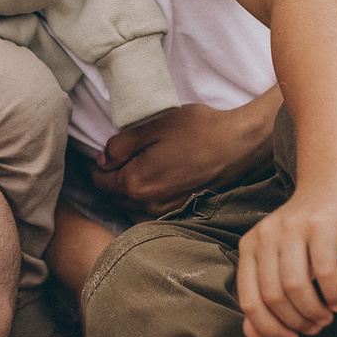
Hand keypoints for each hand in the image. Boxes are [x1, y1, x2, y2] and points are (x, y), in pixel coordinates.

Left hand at [93, 93, 280, 213]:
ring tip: (138, 166)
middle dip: (111, 178)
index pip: (100, 181)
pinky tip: (157, 179)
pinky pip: (152, 208)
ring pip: (132, 204)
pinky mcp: (181, 210)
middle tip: (119, 157)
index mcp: (135, 182)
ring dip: (129, 189)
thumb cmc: (198, 130)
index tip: (103, 153)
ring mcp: (166, 210)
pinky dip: (147, 197)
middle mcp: (148, 204)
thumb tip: (102, 159)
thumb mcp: (153, 126)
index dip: (97, 166)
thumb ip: (121, 144)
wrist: (239, 146)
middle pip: (114, 196)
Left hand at [236, 177, 336, 336]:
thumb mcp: (281, 261)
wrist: (335, 187)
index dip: (269, 329)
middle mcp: (266, 235)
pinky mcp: (321, 225)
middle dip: (296, 322)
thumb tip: (252, 335)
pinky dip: (332, 295)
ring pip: (295, 287)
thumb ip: (263, 296)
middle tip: (314, 327)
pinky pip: (325, 271)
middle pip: (273, 297)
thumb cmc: (309, 232)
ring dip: (313, 312)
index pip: (250, 300)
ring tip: (326, 317)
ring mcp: (293, 228)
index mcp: (250, 246)